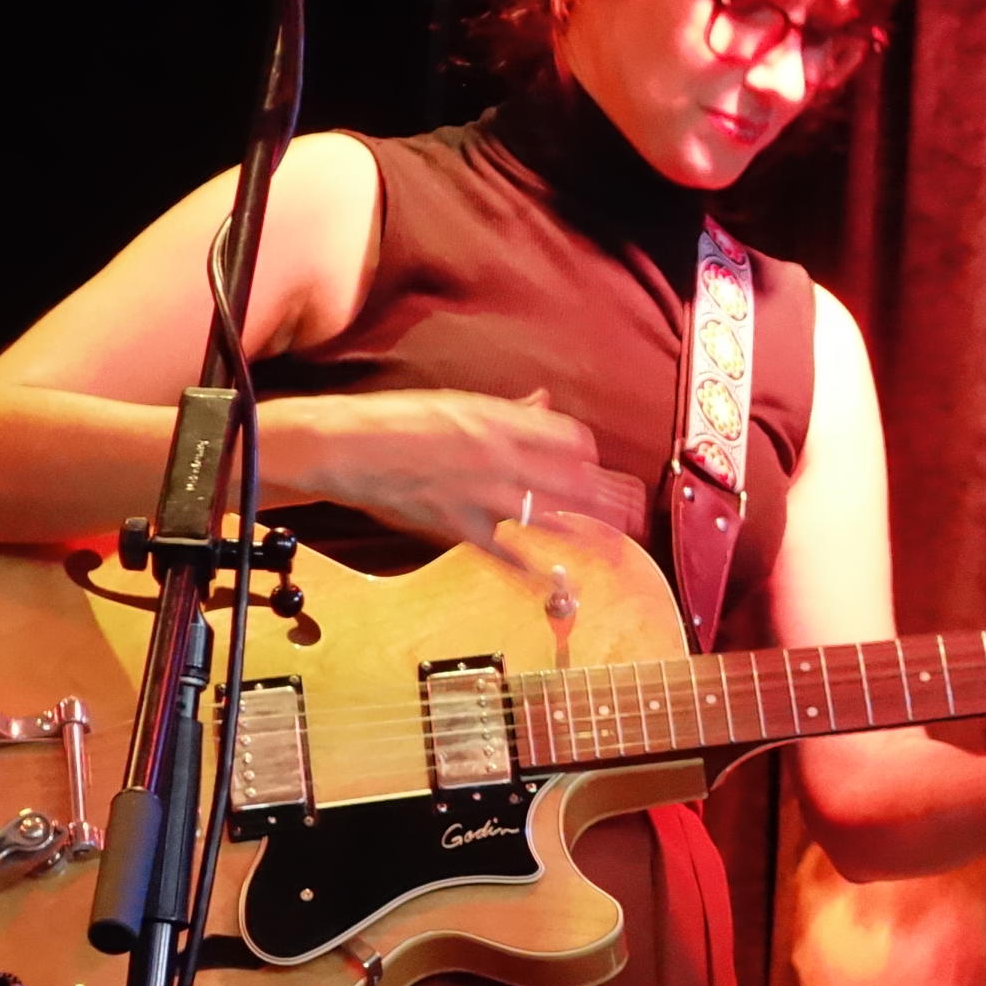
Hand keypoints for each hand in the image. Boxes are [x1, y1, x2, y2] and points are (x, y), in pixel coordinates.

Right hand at [265, 388, 634, 559]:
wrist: (348, 447)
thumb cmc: (400, 420)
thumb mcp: (460, 403)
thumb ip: (509, 410)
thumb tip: (544, 404)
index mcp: (501, 422)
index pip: (570, 439)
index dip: (589, 455)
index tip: (599, 467)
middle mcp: (500, 457)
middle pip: (574, 479)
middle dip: (610, 495)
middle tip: (637, 507)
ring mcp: (481, 495)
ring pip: (550, 516)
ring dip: (590, 530)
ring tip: (622, 541)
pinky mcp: (458, 526)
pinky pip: (504, 554)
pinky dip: (532, 571)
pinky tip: (556, 582)